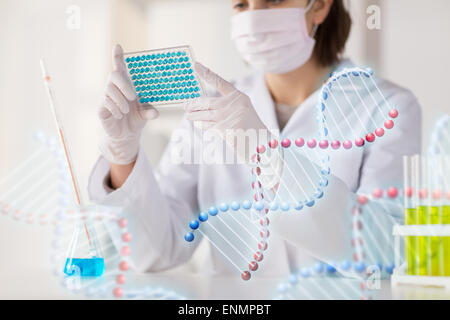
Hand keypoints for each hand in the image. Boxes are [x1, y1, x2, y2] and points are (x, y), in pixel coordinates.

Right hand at [98, 44, 158, 164]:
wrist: (126, 136)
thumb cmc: (135, 119)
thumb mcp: (145, 115)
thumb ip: (150, 111)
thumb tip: (155, 113)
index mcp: (125, 85)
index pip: (120, 68)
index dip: (117, 56)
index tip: (118, 46)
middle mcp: (114, 88)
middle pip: (113, 75)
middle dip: (123, 84)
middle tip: (133, 96)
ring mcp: (105, 97)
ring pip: (109, 90)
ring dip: (120, 100)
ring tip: (127, 110)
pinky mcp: (101, 108)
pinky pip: (105, 102)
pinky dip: (115, 109)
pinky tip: (120, 115)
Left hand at [184, 62, 271, 161]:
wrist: (261, 144)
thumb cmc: (250, 128)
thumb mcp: (241, 112)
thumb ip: (225, 108)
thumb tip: (202, 109)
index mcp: (239, 97)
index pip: (219, 82)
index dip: (206, 73)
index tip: (195, 65)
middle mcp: (233, 104)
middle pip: (207, 102)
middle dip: (194, 104)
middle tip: (185, 105)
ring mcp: (228, 116)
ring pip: (204, 115)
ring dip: (193, 116)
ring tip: (188, 115)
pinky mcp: (224, 129)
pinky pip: (207, 126)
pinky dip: (201, 125)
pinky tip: (197, 124)